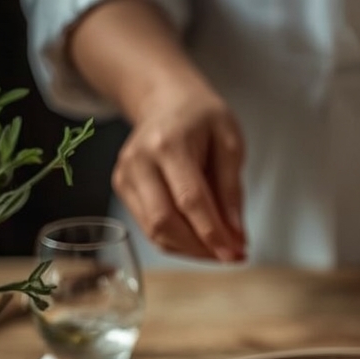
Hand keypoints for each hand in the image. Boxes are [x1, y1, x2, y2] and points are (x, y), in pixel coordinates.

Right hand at [112, 82, 245, 261]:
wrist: (166, 100)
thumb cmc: (202, 119)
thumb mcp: (230, 143)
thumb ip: (232, 190)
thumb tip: (236, 235)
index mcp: (168, 144)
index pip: (190, 200)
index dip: (213, 233)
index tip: (236, 254)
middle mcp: (140, 161)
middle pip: (166, 222)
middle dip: (201, 248)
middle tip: (232, 256)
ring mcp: (126, 176)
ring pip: (156, 233)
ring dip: (192, 251)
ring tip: (221, 250)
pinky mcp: (123, 189)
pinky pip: (151, 230)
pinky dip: (179, 243)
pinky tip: (201, 241)